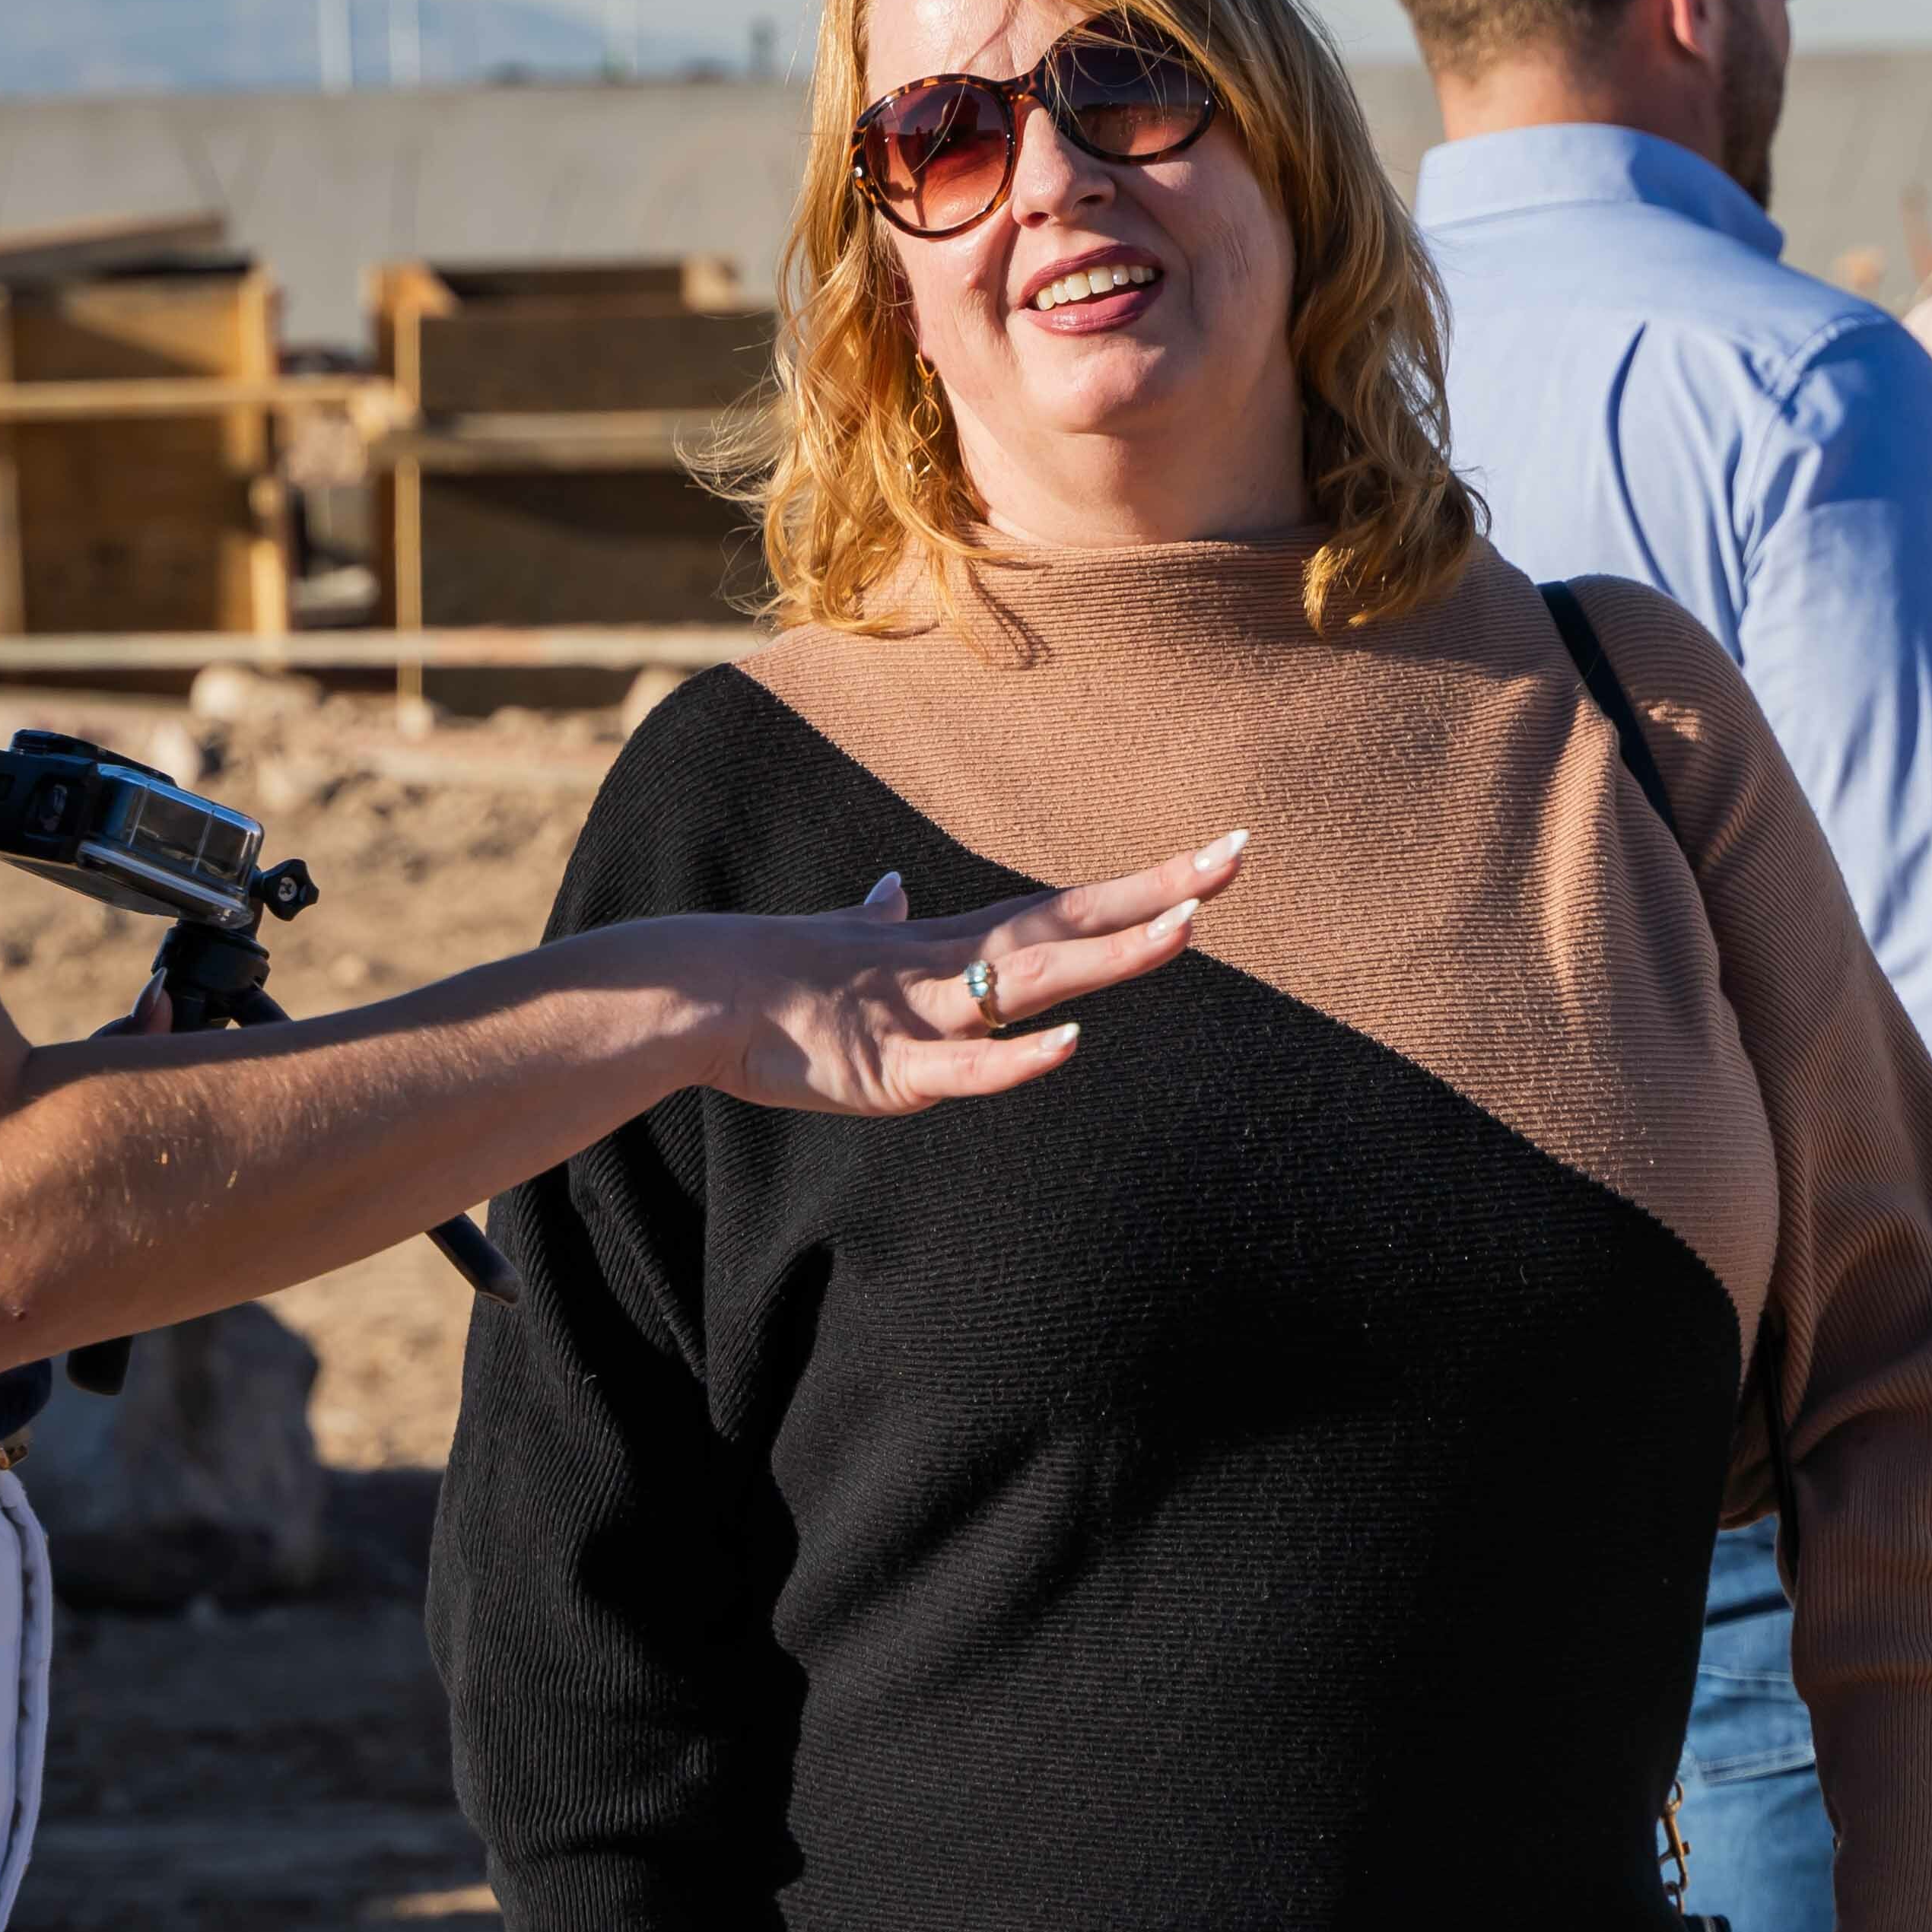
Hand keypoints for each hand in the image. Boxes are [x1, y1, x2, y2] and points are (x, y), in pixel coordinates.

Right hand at [670, 838, 1250, 1115]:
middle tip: (1236, 859)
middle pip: (1074, 926)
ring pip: (1033, 983)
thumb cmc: (773, 973)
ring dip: (1109, 957)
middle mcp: (954, 968)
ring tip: (1185, 930)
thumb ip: (879, 919)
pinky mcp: (893, 1073)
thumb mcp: (844, 939)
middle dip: (1156, 896)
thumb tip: (887, 886)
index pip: (1070, 908)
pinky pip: (965, 1070)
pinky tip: (1068, 1047)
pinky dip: (1016, 1060)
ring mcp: (927, 1016)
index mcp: (954, 945)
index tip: (1217, 858)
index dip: (1145, 886)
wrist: (695, 995)